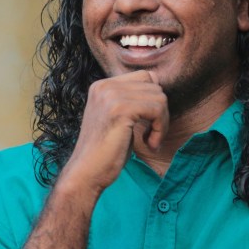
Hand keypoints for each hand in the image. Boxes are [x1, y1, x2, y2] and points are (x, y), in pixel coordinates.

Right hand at [59, 71, 168, 197]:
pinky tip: (149, 144)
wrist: (87, 172)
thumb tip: (159, 89)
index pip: (145, 76)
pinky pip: (157, 110)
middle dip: (160, 112)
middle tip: (151, 135)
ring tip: (149, 141)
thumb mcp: (117, 117)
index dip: (154, 99)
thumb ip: (131, 100)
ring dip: (161, 123)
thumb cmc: (105, 150)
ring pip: (159, 97)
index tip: (147, 123)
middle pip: (154, 85)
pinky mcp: (120, 109)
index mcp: (101, 85)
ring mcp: (111, 95)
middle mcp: (104, 86)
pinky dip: (160, 129)